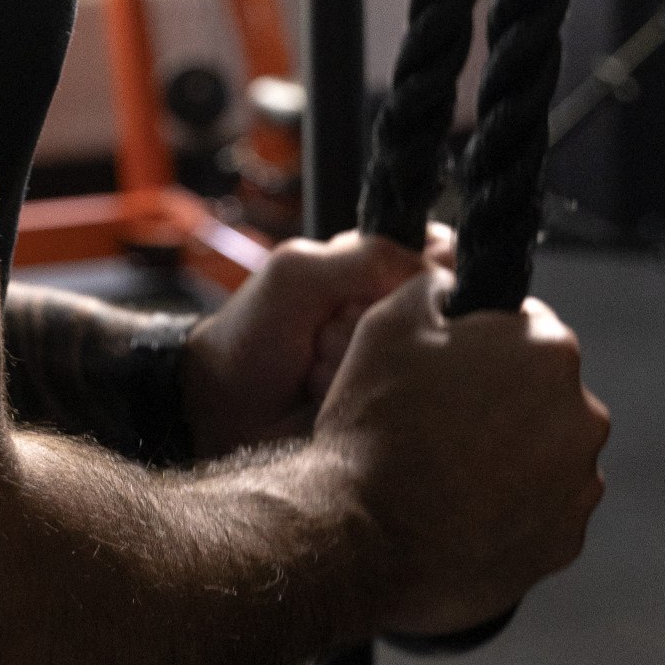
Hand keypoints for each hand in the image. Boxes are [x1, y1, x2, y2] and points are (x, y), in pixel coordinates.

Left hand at [180, 224, 453, 460]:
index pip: (444, 256)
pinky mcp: (390, 408)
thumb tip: (441, 274)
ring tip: (314, 361)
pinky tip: (321, 393)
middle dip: (368, 321)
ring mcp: (397, 364)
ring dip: (353, 358)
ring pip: (416, 356)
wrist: (220, 406)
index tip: (373, 289)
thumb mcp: (300, 272)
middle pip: (432, 310)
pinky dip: (352, 390)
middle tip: (323, 329)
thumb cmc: (254, 329)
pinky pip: (399, 397)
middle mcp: (398, 315)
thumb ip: (370, 258)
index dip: (417, 273)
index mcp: (382, 268)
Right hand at [311, 270, 609, 640]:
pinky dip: (512, 507)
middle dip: (501, 400)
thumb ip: (436, 288)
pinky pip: (543, 509)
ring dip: (510, 454)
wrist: (366, 538)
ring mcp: (578, 484)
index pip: (526, 327)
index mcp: (548, 351)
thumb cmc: (376, 427)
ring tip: (447, 471)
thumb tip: (452, 290)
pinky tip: (462, 508)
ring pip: (547, 452)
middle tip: (440, 420)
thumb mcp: (388, 323)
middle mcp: (582, 416)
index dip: (481, 343)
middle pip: (542, 392)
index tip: (447, 367)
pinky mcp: (565, 540)